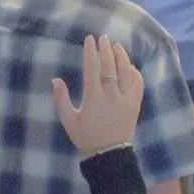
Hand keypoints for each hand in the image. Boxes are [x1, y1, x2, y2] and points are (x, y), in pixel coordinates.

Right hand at [52, 36, 143, 157]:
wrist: (110, 154)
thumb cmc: (87, 137)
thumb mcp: (69, 121)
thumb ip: (61, 100)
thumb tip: (56, 80)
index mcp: (94, 97)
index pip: (93, 68)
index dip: (91, 52)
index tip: (89, 39)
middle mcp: (112, 94)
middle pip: (110, 66)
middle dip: (106, 49)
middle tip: (103, 38)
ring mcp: (126, 98)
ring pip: (126, 71)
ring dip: (121, 57)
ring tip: (117, 46)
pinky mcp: (135, 104)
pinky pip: (137, 83)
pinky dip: (134, 72)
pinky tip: (130, 66)